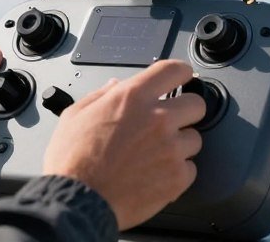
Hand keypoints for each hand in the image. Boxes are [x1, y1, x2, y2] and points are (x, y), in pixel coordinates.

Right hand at [42, 60, 205, 230]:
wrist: (78, 199)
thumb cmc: (73, 159)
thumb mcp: (76, 114)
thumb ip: (100, 95)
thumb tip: (114, 87)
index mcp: (132, 97)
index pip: (173, 70)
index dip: (181, 72)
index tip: (181, 77)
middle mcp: (157, 119)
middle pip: (196, 104)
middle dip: (185, 110)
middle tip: (170, 120)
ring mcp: (170, 149)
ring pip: (195, 138)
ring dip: (180, 143)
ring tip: (156, 152)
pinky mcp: (177, 178)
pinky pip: (190, 168)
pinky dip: (177, 171)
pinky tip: (157, 172)